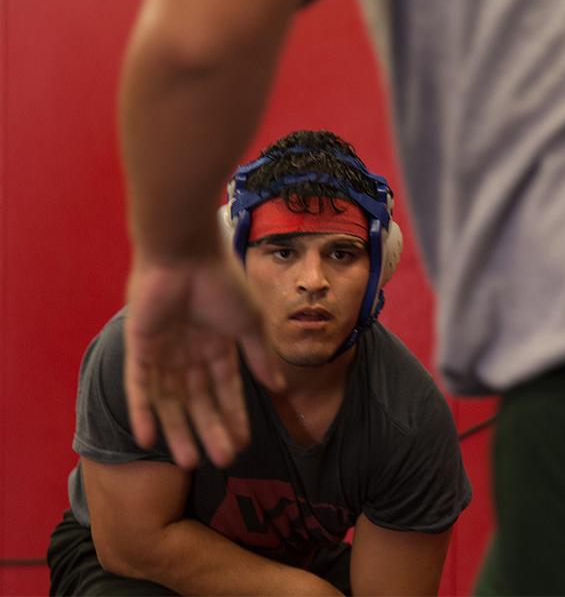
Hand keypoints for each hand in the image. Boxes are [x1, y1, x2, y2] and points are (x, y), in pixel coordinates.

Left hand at [124, 250, 282, 468]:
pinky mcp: (139, 347)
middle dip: (209, 429)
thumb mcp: (249, 323)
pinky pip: (138, 386)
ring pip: (170, 400)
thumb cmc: (223, 283)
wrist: (185, 252)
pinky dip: (142, 410)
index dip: (233, 416)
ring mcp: (163, 351)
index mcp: (217, 345)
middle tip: (219, 461)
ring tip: (188, 461)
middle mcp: (190, 353)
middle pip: (198, 401)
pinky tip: (148, 438)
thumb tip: (278, 386)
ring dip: (177, 429)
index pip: (226, 389)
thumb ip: (260, 356)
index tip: (242, 444)